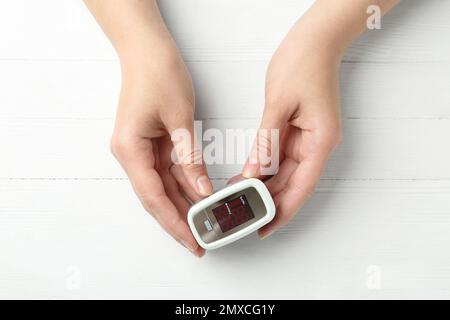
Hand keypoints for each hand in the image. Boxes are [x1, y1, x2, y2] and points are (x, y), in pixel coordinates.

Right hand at [111, 44, 212, 256]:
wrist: (147, 50)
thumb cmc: (158, 74)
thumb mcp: (178, 117)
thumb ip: (189, 157)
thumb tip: (202, 190)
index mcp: (130, 149)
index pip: (153, 196)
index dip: (173, 222)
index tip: (191, 241)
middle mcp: (131, 154)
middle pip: (156, 197)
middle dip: (178, 221)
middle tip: (200, 243)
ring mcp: (141, 151)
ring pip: (164, 188)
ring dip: (183, 206)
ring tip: (204, 225)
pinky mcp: (152, 145)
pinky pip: (169, 172)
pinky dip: (185, 186)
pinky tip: (200, 199)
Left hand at [240, 22, 342, 238]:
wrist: (314, 41)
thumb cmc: (303, 64)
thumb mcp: (279, 104)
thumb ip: (266, 141)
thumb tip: (253, 171)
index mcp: (321, 141)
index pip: (302, 186)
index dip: (285, 210)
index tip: (267, 227)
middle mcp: (318, 144)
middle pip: (294, 184)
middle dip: (271, 203)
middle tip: (248, 217)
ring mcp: (309, 139)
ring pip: (286, 173)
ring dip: (266, 187)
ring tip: (242, 200)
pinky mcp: (298, 132)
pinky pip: (281, 158)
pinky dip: (265, 169)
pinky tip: (248, 177)